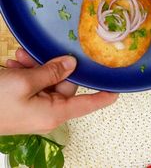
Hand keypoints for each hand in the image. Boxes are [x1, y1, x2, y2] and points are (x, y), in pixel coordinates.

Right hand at [0, 48, 117, 134]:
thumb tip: (71, 63)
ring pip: (46, 80)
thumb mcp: (24, 82)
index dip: (103, 96)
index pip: (87, 104)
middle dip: (50, 65)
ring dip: (34, 66)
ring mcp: (35, 107)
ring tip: (19, 58)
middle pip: (64, 83)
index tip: (117, 90)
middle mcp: (47, 111)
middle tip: (32, 55)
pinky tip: (14, 64)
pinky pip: (33, 84)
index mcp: (54, 113)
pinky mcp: (24, 102)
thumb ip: (50, 72)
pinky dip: (25, 72)